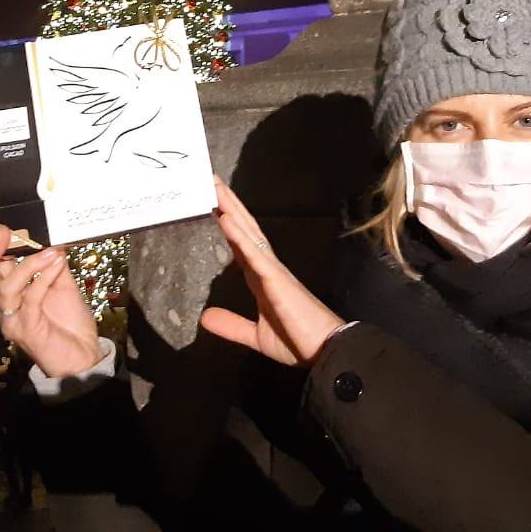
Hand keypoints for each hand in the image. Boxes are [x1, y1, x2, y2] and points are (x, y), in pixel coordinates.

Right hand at [0, 203, 102, 379]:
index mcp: (10, 293)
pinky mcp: (27, 330)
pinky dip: (43, 279)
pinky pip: (31, 299)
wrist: (83, 356)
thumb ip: (53, 265)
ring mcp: (13, 320)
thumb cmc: (69, 322)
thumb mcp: (62, 286)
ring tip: (49, 250)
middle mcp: (4, 306)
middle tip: (6, 228)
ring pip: (7, 287)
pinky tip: (56, 264)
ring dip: (28, 264)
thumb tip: (51, 239)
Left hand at [199, 177, 347, 368]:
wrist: (326, 351)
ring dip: (231, 209)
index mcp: (262, 279)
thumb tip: (204, 318)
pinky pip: (255, 253)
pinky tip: (226, 219)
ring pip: (248, 233)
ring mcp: (273, 270)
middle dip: (228, 205)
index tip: (214, 204)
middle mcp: (268, 268)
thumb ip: (232, 326)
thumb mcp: (256, 335)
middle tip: (211, 180)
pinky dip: (239, 235)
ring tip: (215, 187)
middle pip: (244, 229)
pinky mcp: (277, 279)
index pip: (241, 245)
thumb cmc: (297, 341)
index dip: (228, 224)